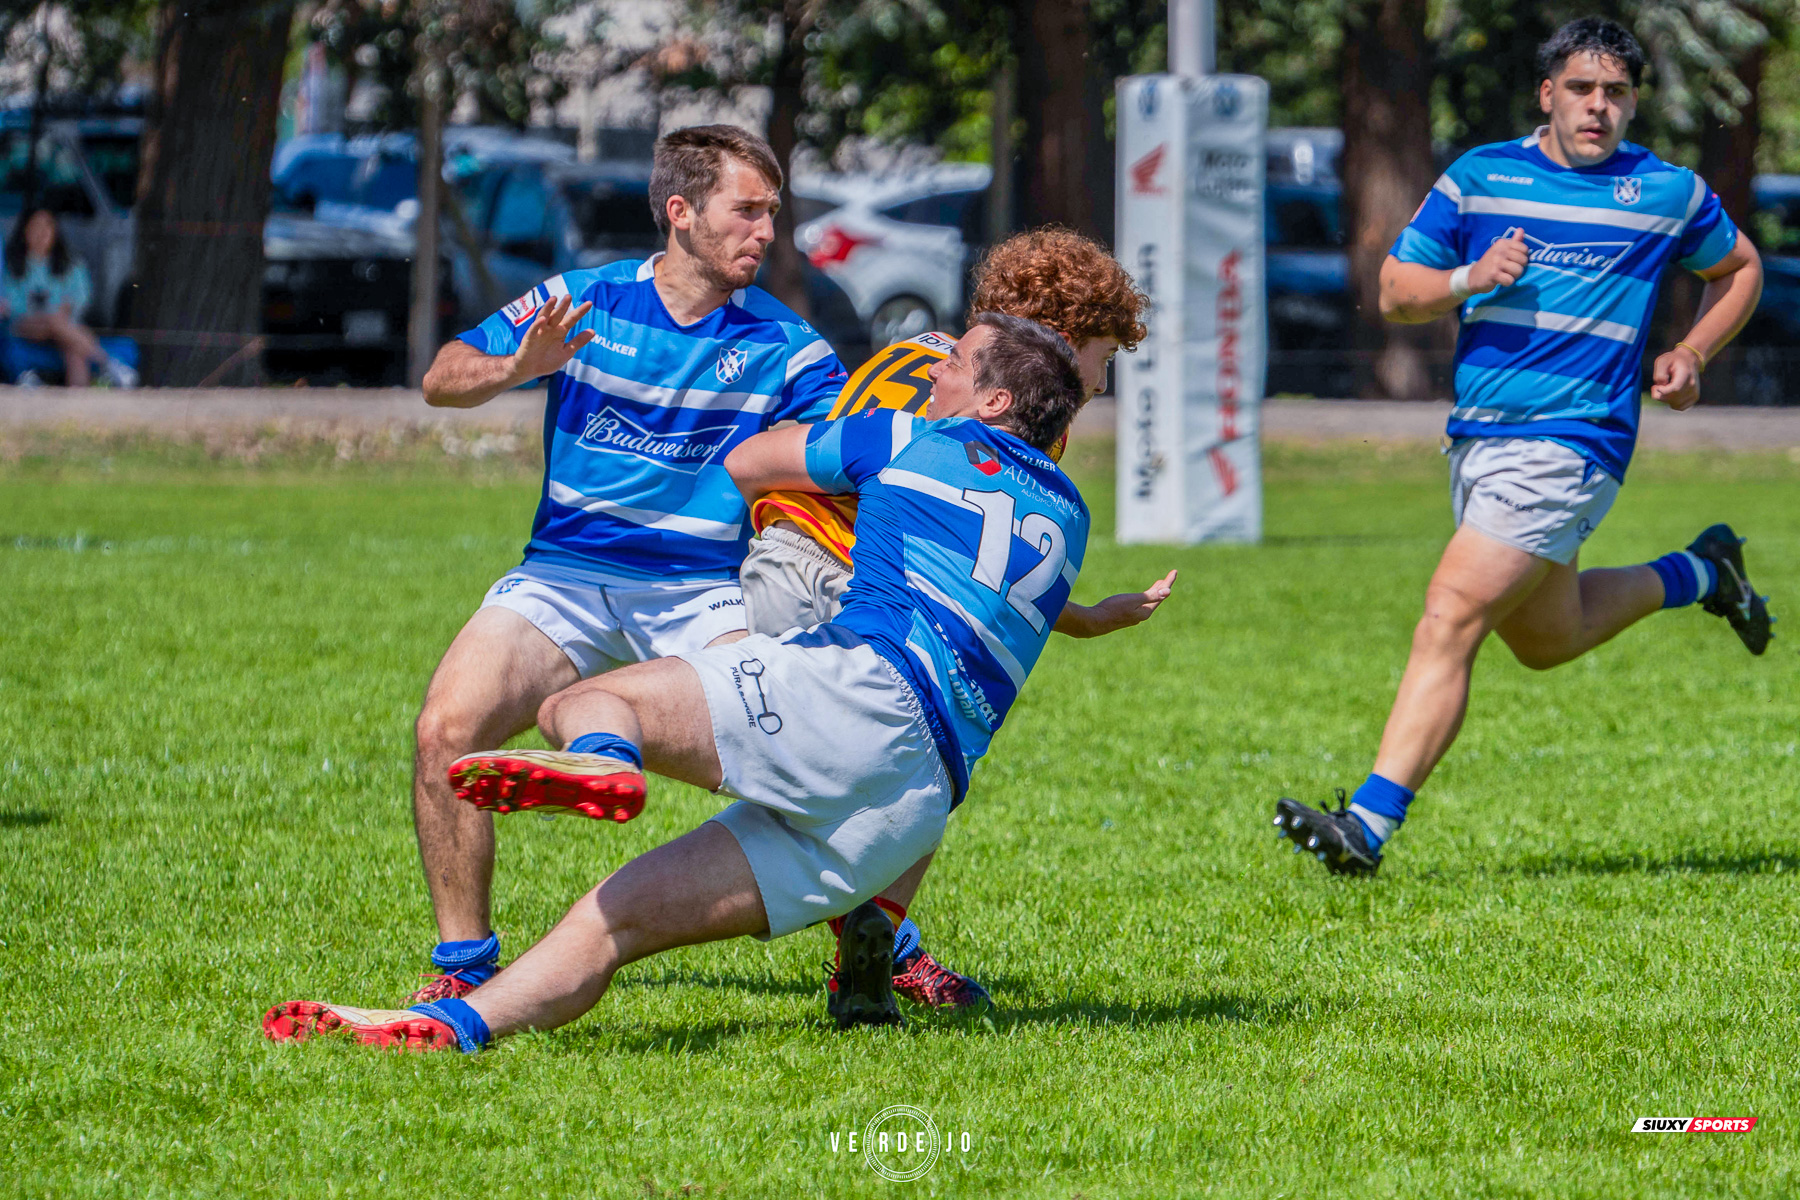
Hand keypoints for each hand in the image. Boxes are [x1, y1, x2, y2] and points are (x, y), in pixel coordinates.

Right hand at [509, 294, 594, 380]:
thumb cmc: (548, 360)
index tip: (589, 303)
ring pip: (544, 316)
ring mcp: (539, 331)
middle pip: (558, 315)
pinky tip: (543, 319)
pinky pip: (533, 330)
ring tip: (554, 298)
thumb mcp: (567, 352)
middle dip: (563, 305)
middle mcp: (550, 328)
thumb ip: (578, 341)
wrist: (531, 369)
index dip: (580, 312)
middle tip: (569, 296)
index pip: (572, 319)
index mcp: (560, 331)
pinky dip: (537, 324)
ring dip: (549, 308)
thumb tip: (593, 331)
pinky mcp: (530, 338)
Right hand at [1061, 569, 1177, 637]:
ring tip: (1157, 584)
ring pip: (1148, 602)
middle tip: (1169, 577)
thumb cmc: (1112, 609)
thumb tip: (1168, 592)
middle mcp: (1141, 615)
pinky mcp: (1125, 616)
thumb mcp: (1133, 600)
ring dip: (1154, 592)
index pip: (1161, 595)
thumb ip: (1150, 596)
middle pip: (1156, 599)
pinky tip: (1140, 597)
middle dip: (1162, 587)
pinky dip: (1144, 597)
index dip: (1168, 583)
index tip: (1175, 571)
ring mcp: (1133, 616)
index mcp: (1145, 611)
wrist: (1094, 622)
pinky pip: (1140, 604)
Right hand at [1467, 227, 1528, 293]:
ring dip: (1513, 276)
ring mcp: (1496, 262)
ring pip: (1518, 270)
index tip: (1512, 261)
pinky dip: (1507, 283)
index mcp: (1503, 243)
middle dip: (1519, 268)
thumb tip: (1521, 229)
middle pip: (1523, 260)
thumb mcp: (1500, 250)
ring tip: (1505, 275)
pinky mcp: (1493, 274)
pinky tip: (1500, 281)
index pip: (1525, 249)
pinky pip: (1510, 280)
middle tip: (1508, 270)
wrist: (1472, 276)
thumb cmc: (1490, 263)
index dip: (1522, 258)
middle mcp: (1500, 250)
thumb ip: (1513, 241)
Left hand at [1650, 344, 1701, 410]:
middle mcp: (1692, 385)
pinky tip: (1671, 394)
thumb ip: (1659, 373)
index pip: (1675, 389)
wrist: (1689, 360)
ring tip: (1666, 388)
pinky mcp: (1694, 398)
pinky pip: (1679, 407)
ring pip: (1675, 404)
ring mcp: (1694, 392)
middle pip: (1672, 398)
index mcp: (1685, 374)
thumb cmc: (1673, 361)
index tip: (1656, 386)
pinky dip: (1672, 402)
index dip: (1662, 391)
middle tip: (1658, 385)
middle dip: (1660, 394)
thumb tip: (1662, 385)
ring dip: (1666, 399)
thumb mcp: (1662, 361)